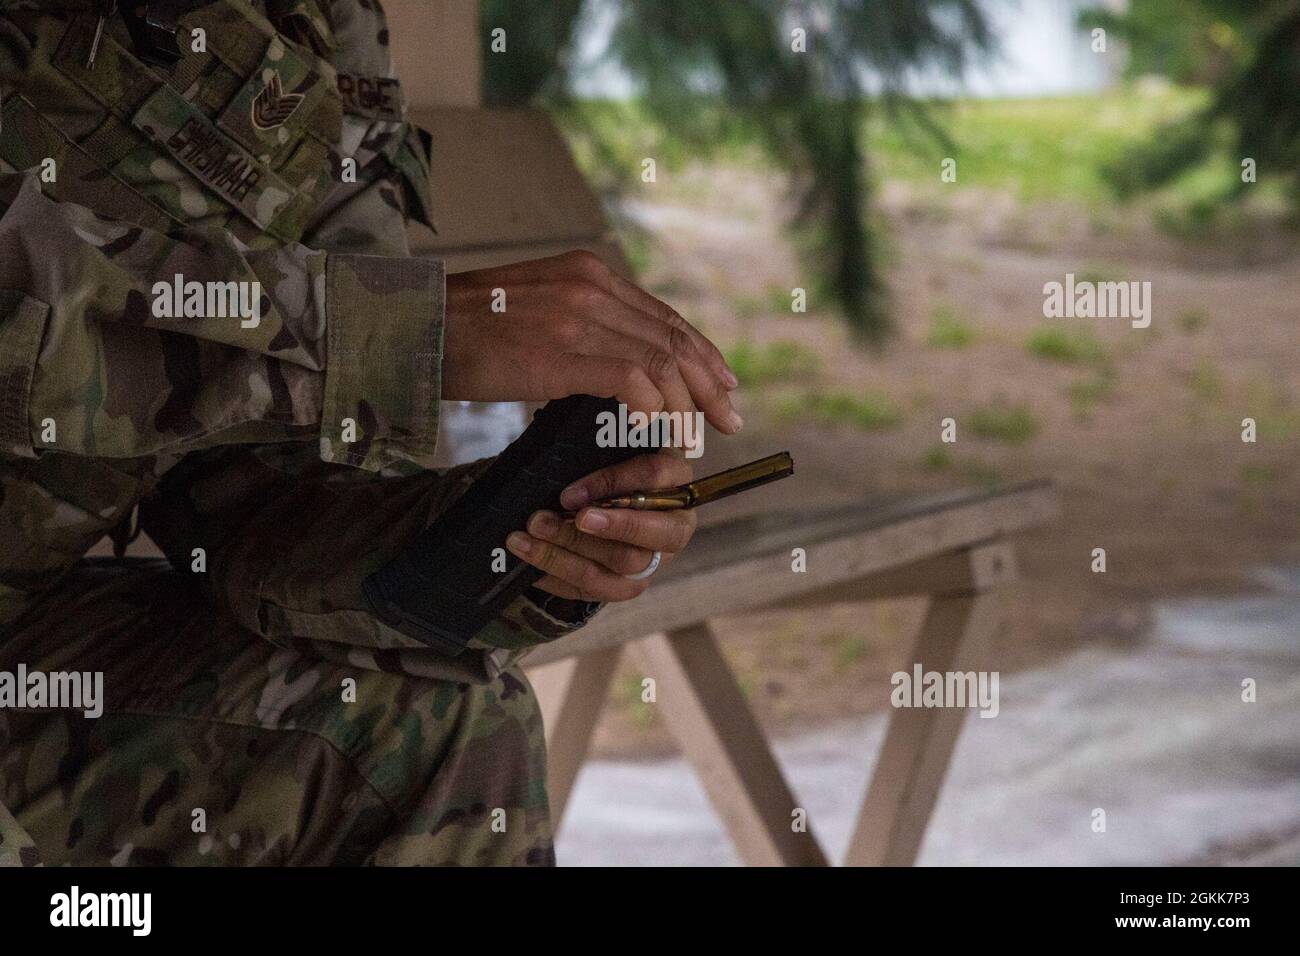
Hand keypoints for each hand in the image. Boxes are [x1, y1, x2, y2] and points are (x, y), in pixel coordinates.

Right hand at [442, 250, 741, 433]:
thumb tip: (620, 369)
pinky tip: (659, 432)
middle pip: (672, 338)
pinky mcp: (560, 351)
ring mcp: (577, 316)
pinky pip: (630, 381)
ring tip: (695, 438)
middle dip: (709, 384)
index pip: (663, 316)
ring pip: (659, 363)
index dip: (701, 353)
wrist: (416, 329)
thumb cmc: (467, 330)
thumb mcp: (534, 308)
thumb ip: (581, 325)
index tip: (724, 384)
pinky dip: (653, 409)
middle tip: (730, 420)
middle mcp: (590, 286)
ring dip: (685, 406)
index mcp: (588, 273)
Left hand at [505, 453, 696, 601]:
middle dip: (595, 529)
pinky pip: (598, 590)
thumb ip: (601, 446)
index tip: (568, 495)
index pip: (654, 475)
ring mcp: (655, 560)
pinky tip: (528, 567)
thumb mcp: (611, 448)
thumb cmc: (609, 466)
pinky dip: (559, 579)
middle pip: (647, 533)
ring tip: (523, 540)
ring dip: (565, 554)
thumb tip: (565, 454)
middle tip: (545, 522)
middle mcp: (676, 524)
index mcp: (677, 478)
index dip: (611, 484)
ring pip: (620, 565)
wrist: (610, 503)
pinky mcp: (629, 586)